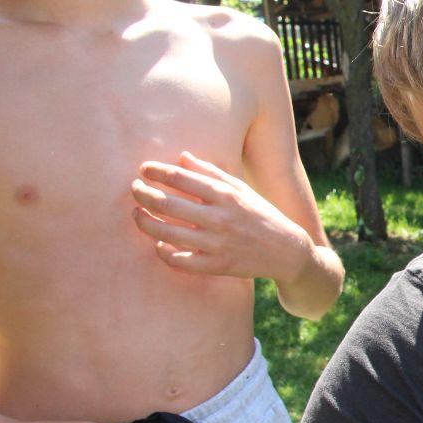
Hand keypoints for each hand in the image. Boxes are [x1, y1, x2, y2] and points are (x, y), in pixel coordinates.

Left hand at [131, 151, 313, 284]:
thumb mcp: (242, 189)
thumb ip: (212, 173)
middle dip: (142, 194)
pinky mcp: (217, 266)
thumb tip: (182, 157)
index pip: (180, 178)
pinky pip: (180, 261)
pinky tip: (158, 244)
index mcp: (226, 196)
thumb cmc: (262, 215)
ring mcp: (217, 244)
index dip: (156, 171)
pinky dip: (163, 252)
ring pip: (166, 233)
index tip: (144, 169)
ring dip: (144, 222)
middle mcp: (220, 218)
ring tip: (137, 214)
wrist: (288, 251)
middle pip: (167, 203)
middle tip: (134, 189)